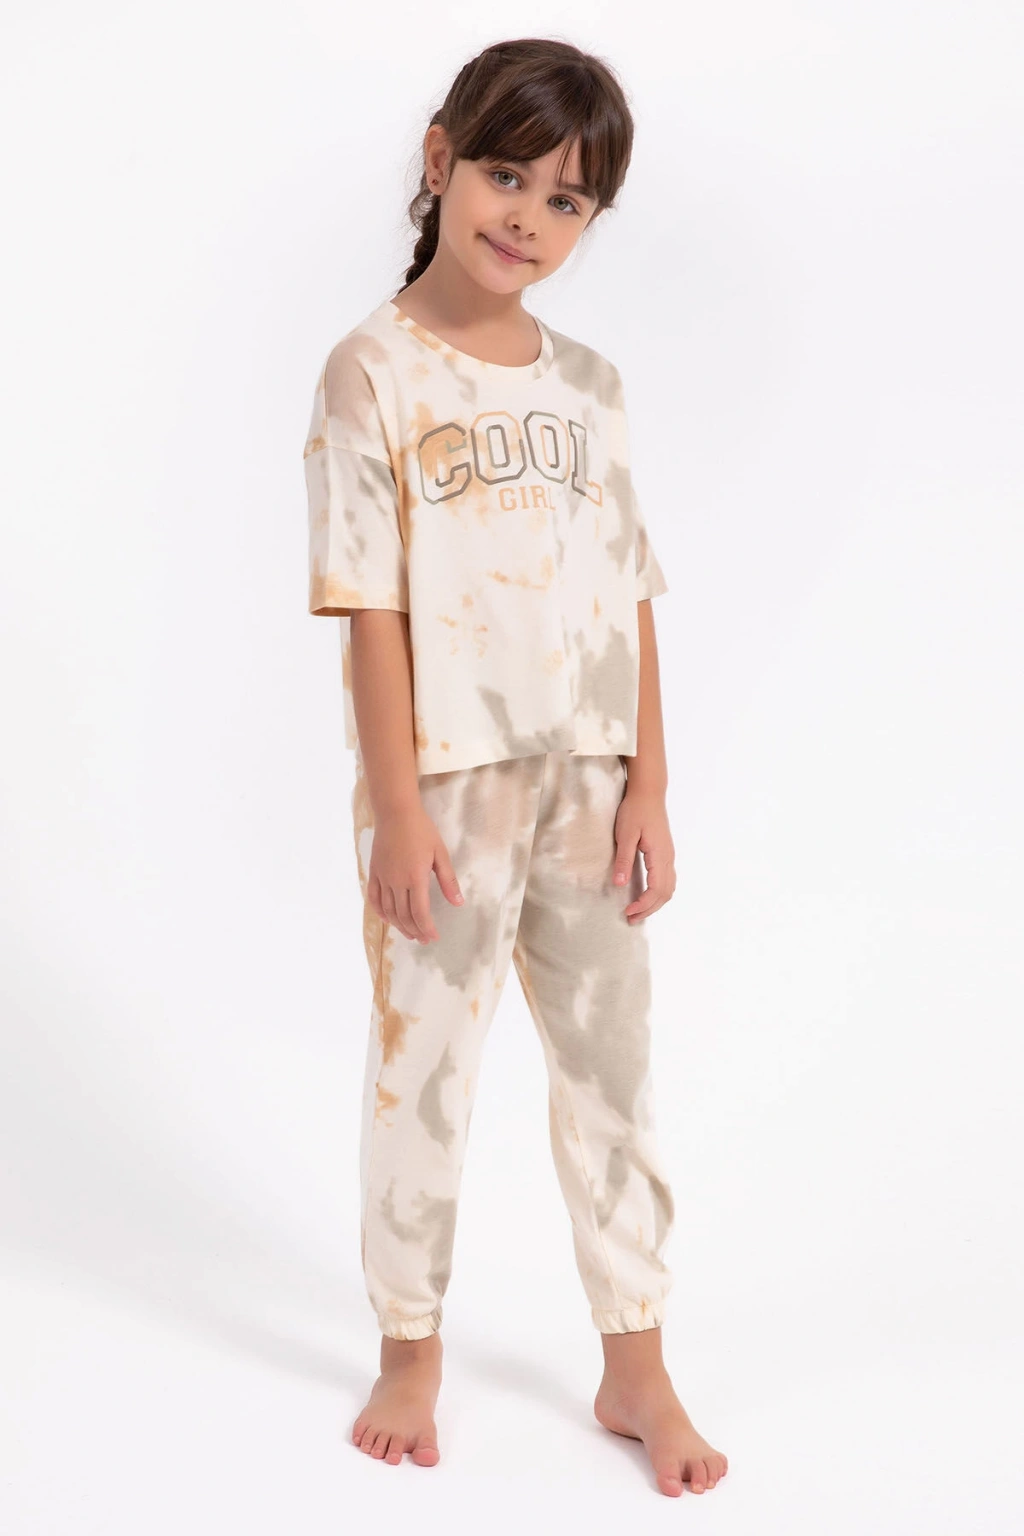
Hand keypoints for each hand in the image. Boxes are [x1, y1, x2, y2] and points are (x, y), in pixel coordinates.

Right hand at [367, 802, 463, 942]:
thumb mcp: (440, 853)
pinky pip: (373, 898)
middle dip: (415, 931)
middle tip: (423, 939)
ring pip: (388, 910)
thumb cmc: (422, 830)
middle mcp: (396, 882)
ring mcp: (383, 878)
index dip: (426, 928)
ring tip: (410, 933)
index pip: (420, 913)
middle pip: (404, 915)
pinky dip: (380, 912)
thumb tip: (458, 903)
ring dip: (399, 925)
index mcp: (415, 878)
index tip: (433, 937)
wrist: (396, 812)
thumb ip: (448, 880)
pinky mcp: (373, 872)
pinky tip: (388, 919)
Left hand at [612, 787, 675, 921]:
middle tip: (631, 919)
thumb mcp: (625, 834)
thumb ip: (623, 860)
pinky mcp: (665, 852)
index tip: (628, 912)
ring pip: (669, 888)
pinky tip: (646, 895)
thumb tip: (620, 884)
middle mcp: (668, 858)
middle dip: (649, 909)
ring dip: (655, 903)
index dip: (643, 904)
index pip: (656, 889)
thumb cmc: (635, 810)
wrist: (648, 793)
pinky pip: (667, 879)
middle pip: (665, 893)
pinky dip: (659, 893)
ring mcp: (669, 855)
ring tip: (638, 911)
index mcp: (659, 856)